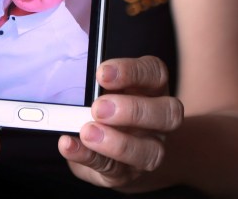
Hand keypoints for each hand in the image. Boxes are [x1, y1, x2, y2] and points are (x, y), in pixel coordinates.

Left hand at [58, 56, 183, 188]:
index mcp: (153, 88)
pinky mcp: (128, 173)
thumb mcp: (104, 89)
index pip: (154, 73)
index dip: (131, 72)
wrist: (114, 154)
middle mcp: (159, 120)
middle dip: (132, 110)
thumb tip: (77, 64)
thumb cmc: (108, 109)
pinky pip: (114, 169)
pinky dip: (89, 156)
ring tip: (87, 132)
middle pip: (168, 112)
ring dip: (117, 143)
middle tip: (98, 108)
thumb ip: (95, 82)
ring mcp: (149, 149)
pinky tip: (70, 146)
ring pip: (151, 151)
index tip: (101, 73)